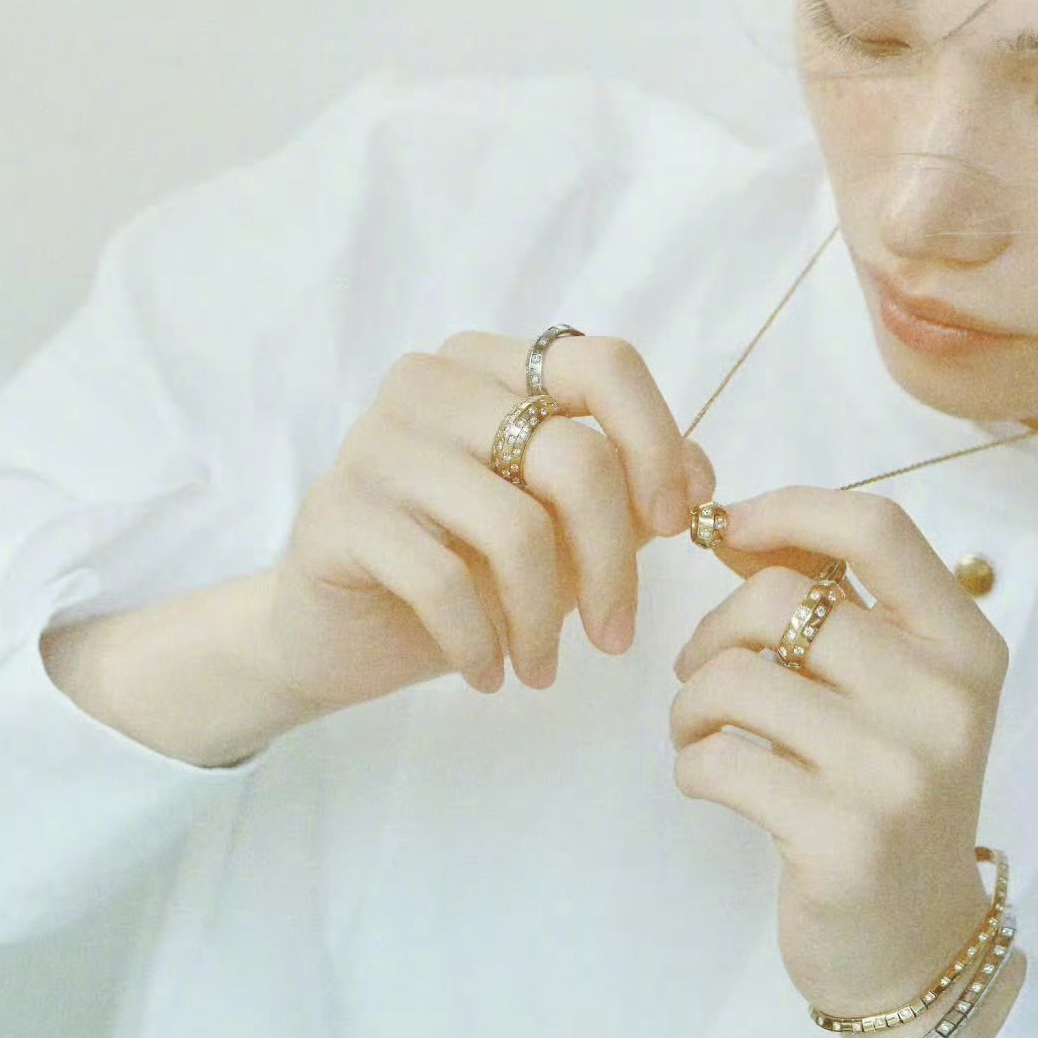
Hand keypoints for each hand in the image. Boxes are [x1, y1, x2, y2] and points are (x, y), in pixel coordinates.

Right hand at [265, 331, 714, 715]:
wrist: (335, 630)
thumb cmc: (461, 568)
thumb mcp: (558, 526)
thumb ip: (628, 489)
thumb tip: (703, 474)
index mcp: (490, 364)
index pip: (605, 366)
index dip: (658, 445)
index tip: (675, 526)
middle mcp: (430, 381)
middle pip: (573, 456)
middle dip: (614, 563)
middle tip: (617, 637)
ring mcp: (376, 440)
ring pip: (516, 526)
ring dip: (546, 622)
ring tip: (545, 668)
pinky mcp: (339, 509)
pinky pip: (442, 581)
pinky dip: (483, 643)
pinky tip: (490, 674)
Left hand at [669, 486, 1010, 1037]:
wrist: (916, 943)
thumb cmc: (883, 786)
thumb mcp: (885, 682)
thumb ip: (825, 597)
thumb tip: (729, 522)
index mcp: (966, 645)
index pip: (876, 528)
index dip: (786, 509)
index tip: (725, 527)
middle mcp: (946, 701)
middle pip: (781, 598)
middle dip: (714, 629)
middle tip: (704, 670)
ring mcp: (898, 772)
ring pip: (736, 676)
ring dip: (689, 701)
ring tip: (697, 728)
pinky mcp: (844, 838)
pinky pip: (717, 758)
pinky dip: (689, 762)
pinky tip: (707, 777)